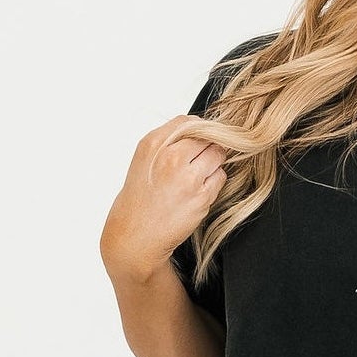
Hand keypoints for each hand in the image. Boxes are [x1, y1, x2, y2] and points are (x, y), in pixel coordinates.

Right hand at [101, 118, 227, 282]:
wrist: (136, 235)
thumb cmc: (140, 200)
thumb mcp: (144, 160)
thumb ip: (168, 141)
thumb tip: (197, 128)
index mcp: (153, 144)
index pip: (188, 121)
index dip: (198, 130)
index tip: (198, 140)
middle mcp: (170, 157)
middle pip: (208, 136)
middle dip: (208, 147)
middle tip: (199, 161)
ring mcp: (187, 177)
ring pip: (218, 154)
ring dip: (213, 164)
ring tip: (197, 177)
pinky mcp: (201, 197)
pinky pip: (220, 177)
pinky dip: (214, 182)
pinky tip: (198, 191)